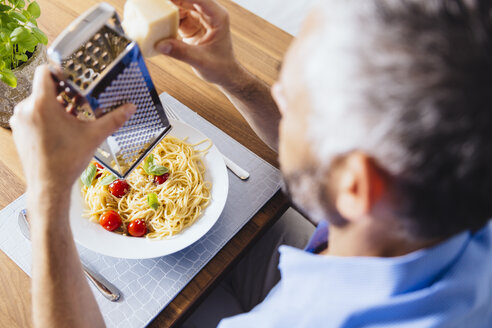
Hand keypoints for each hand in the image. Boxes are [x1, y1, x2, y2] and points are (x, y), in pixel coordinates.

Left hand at [10, 65, 135, 196]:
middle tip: (79, 101)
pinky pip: (33, 116)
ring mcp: (20, 121)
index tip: (72, 77)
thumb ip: (113, 119)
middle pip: (44, 89)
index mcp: (42, 104)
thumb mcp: (94, 136)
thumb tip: (130, 108)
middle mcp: (26, 109)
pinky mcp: (19, 132)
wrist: (48, 186)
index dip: (59, 71)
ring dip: (55, 107)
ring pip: (38, 103)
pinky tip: (62, 129)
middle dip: (62, 94)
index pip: (44, 71)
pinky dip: (46, 118)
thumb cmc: (66, 161)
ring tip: (73, 118)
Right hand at [155, 0, 241, 87]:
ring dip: (166, 9)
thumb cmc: (220, 67)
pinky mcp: (191, 25)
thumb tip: (161, 45)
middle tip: (153, 4)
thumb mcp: (201, 60)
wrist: (224, 75)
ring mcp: (199, 18)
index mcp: (217, 17)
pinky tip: (156, 23)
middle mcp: (208, 14)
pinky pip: (176, 17)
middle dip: (170, 1)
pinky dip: (166, 20)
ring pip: (179, 6)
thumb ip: (181, 52)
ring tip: (152, 12)